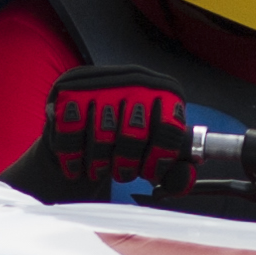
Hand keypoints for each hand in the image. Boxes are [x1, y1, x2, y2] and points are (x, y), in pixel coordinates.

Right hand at [42, 67, 190, 195]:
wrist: (85, 124)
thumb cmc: (126, 142)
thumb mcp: (155, 156)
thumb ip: (174, 172)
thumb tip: (185, 176)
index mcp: (166, 91)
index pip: (170, 127)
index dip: (159, 159)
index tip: (148, 174)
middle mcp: (136, 78)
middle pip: (135, 131)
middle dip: (127, 163)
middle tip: (121, 174)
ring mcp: (103, 79)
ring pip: (103, 132)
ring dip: (99, 163)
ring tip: (98, 170)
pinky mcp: (70, 87)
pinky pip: (72, 130)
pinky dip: (73, 156)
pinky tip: (77, 164)